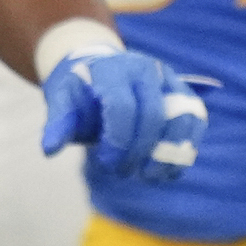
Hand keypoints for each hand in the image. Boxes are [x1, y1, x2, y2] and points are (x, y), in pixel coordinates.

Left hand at [38, 45, 205, 186]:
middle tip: (122, 171)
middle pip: (154, 115)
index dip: (117, 141)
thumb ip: (59, 122)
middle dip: (139, 150)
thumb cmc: (80, 91)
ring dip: (169, 154)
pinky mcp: (183, 93)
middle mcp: (146, 68)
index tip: (106, 163)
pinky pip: (196, 120)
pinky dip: (186, 148)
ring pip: (183, 118)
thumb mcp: (62, 101)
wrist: (99, 69)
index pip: (123, 107)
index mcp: (113, 69)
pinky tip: (169, 171)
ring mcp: (168, 79)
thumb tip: (50, 149)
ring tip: (151, 177)